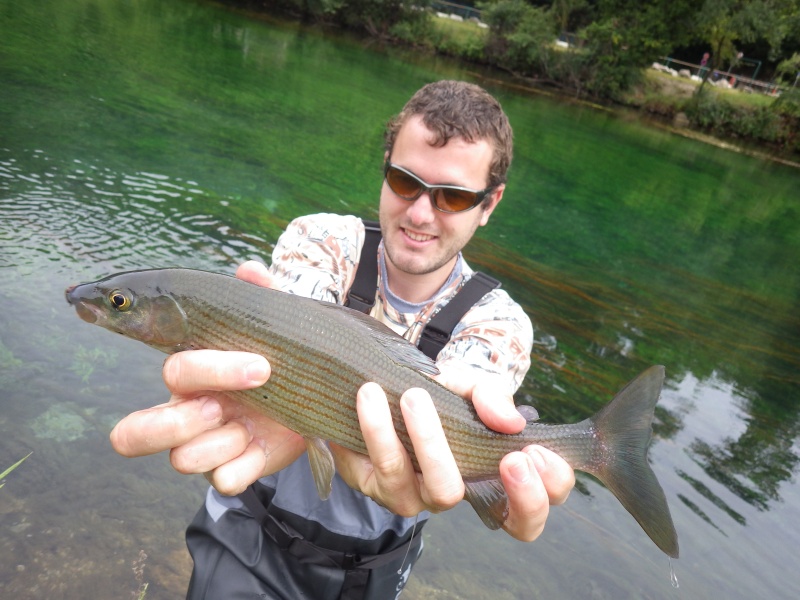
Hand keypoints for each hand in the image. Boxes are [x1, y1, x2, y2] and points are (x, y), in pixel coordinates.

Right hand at [109, 261, 306, 495]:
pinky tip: (260, 448)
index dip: (210, 370)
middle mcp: (188, 412)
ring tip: (251, 428)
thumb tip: (250, 271)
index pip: (174, 372)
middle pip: (133, 434)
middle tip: (222, 409)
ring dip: (221, 443)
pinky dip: (242, 469)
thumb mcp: (276, 329)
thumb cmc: (283, 358)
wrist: (318, 397)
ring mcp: (208, 445)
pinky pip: (221, 483)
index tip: (260, 367)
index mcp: (194, 374)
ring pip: (180, 460)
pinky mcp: (235, 469)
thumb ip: (262, 299)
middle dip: (178, 422)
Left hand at [331, 369, 573, 541]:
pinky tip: (371, 396)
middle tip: (512, 456)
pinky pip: (380, 468)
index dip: (542, 493)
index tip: (534, 453)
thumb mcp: (470, 386)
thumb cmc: (439, 395)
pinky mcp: (373, 487)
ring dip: (429, 439)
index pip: (530, 511)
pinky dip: (377, 430)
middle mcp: (457, 494)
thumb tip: (511, 423)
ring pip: (435, 489)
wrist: (382, 384)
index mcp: (490, 477)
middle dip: (516, 491)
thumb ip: (492, 397)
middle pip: (502, 520)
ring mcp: (416, 498)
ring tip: (413, 395)